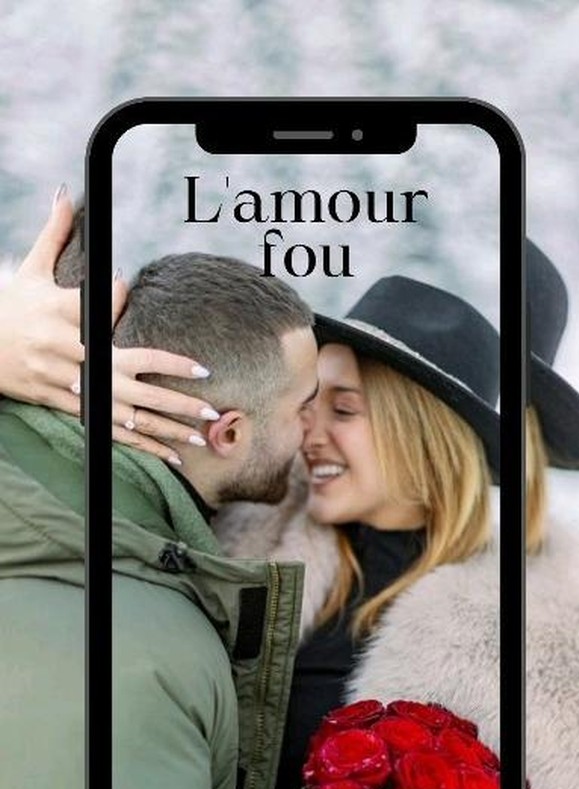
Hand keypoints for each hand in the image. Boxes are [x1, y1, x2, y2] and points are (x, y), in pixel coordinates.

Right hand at [0, 188, 219, 464]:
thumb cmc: (12, 306)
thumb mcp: (30, 268)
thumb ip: (55, 232)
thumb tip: (64, 192)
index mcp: (63, 320)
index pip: (103, 321)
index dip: (134, 326)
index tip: (179, 346)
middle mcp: (69, 356)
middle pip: (128, 380)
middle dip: (170, 395)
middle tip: (208, 403)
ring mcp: (68, 386)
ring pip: (123, 413)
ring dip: (162, 426)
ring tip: (197, 435)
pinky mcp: (66, 405)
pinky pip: (108, 430)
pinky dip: (139, 443)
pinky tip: (167, 453)